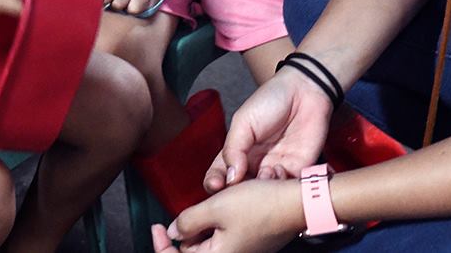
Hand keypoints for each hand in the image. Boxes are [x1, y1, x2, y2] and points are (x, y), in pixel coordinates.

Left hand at [151, 179, 302, 252]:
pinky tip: (220, 208)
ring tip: (204, 208)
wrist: (296, 203)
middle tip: (173, 219)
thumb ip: (189, 220)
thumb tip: (174, 231)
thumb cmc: (260, 205)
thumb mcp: (216, 207)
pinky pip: (224, 239)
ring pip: (208, 245)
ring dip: (199, 229)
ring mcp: (242, 252)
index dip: (162, 245)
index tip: (155, 228)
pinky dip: (216, 225)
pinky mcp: (250, 243)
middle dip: (181, 236)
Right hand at [203, 67, 332, 192]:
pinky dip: (281, 186)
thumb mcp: (243, 121)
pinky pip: (286, 188)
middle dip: (238, 194)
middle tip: (240, 188)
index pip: (220, 174)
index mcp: (238, 152)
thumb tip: (230, 177)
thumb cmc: (270, 101)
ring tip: (265, 173)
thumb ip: (233, 149)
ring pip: (264, 193)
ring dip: (262, 189)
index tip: (216, 185)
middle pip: (241, 190)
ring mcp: (276, 168)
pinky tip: (279, 170)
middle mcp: (255, 164)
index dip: (214, 183)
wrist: (304, 91)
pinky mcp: (297, 170)